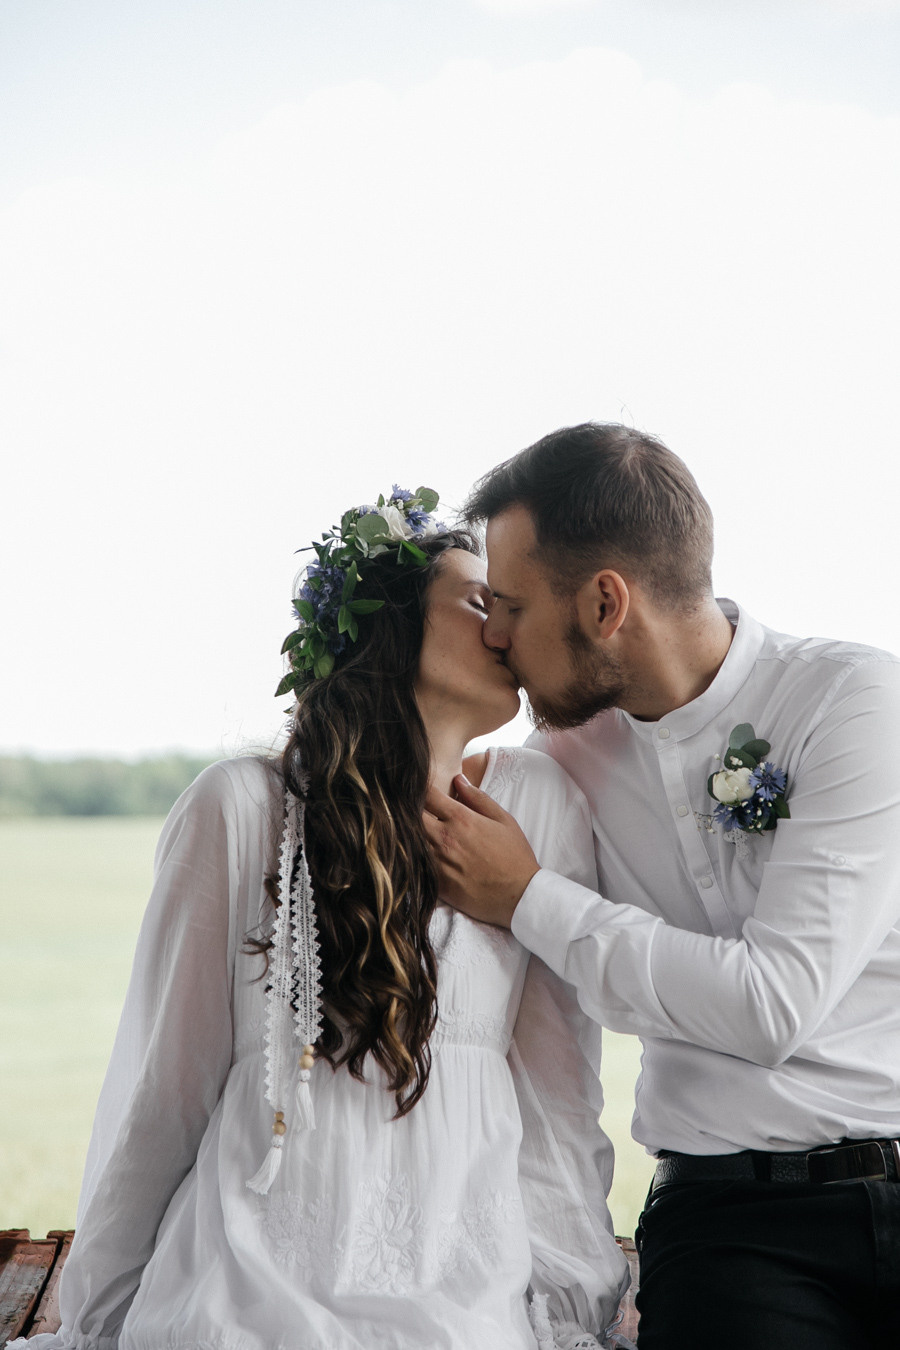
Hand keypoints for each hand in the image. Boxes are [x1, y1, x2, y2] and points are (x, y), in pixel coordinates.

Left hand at [423, 775, 539, 928]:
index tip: (421, 789)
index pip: (428, 795)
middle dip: (410, 810)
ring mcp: (438, 862)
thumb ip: (478, 798)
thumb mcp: (503, 819)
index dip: (422, 789)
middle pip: (411, 816)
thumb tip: (458, 779)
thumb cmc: (514, 856)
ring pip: (410, 841)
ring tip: (413, 831)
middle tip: (413, 810)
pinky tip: (419, 855)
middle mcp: (444, 838)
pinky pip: (415, 864)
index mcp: (461, 819)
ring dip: (410, 834)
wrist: (518, 896)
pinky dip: (414, 856)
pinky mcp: (436, 883)